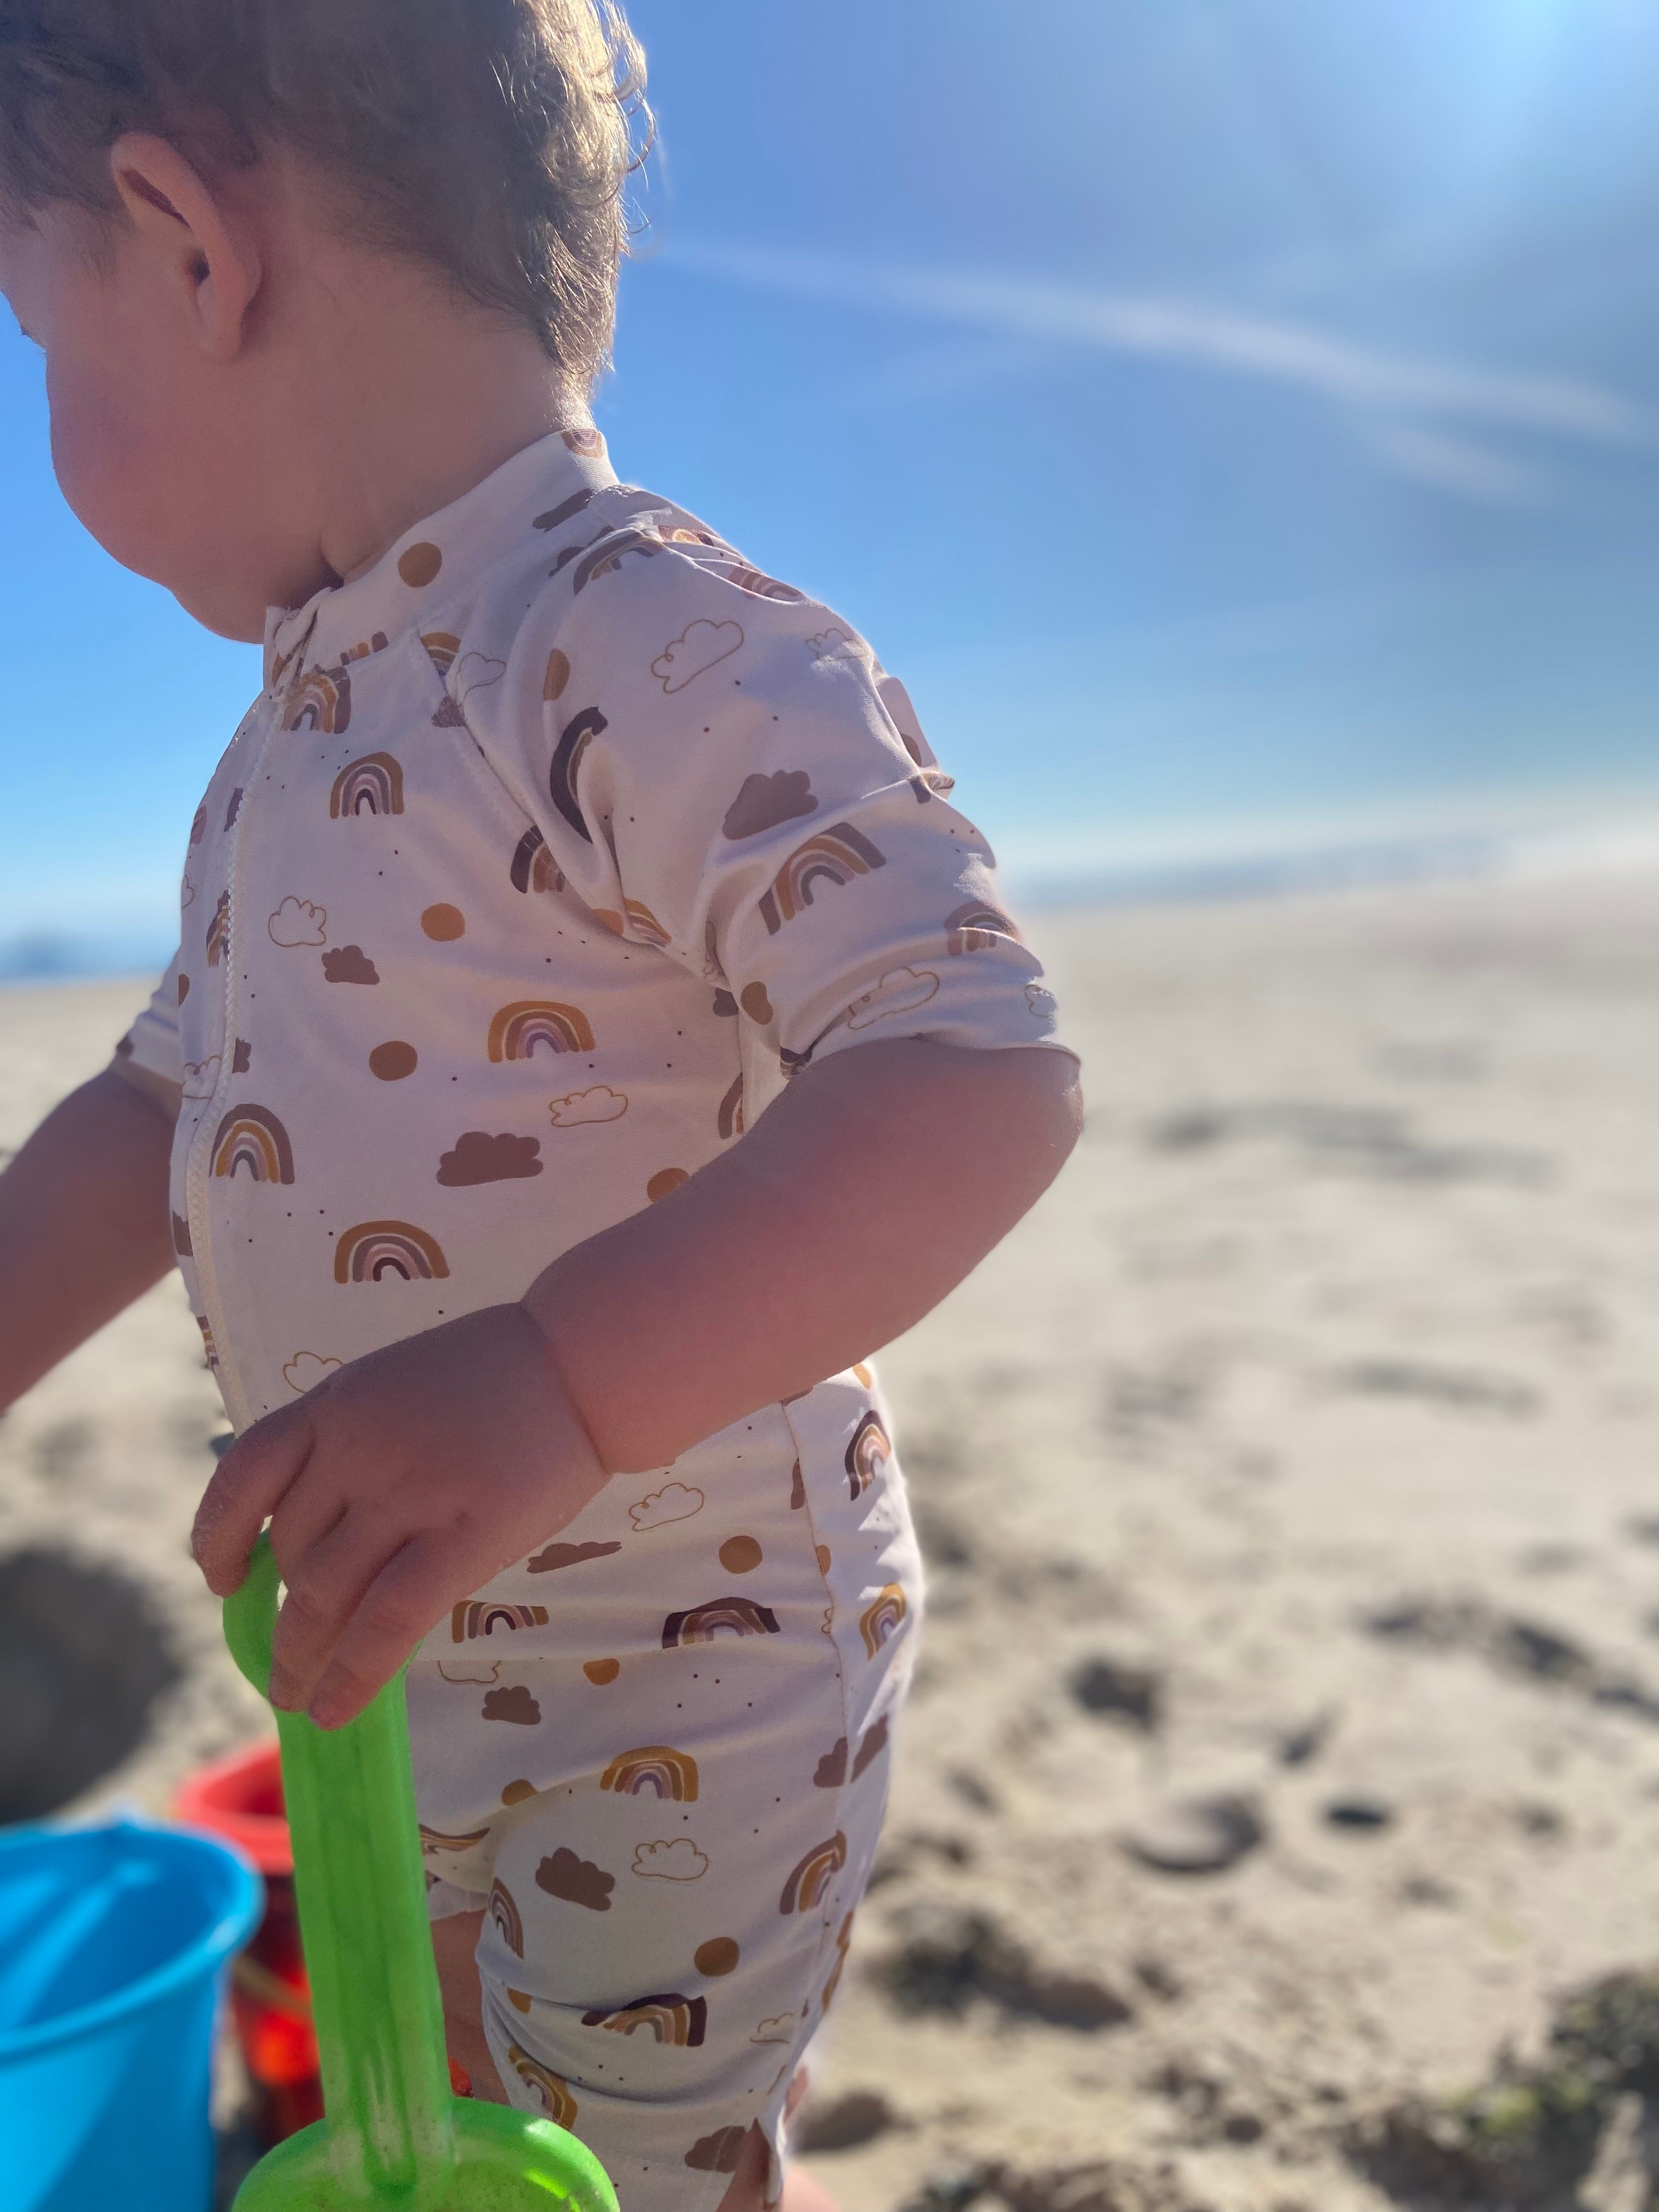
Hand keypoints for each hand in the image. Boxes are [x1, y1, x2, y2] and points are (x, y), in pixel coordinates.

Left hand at [192, 1303, 607, 1727]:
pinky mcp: (462, 1537)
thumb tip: (320, 1537)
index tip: (223, 1581)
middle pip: (291, 1547)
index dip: (217, 1535)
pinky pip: (389, 1619)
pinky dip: (353, 1673)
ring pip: (325, 1592)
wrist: (583, 1363)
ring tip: (297, 1696)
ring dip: (300, 1656)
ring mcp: (408, 1491)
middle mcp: (357, 1447)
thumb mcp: (399, 1387)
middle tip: (282, 1664)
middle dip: (280, 1616)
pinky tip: (333, 1709)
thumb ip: (355, 1445)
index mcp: (338, 1404)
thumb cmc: (502, 1376)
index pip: (245, 1474)